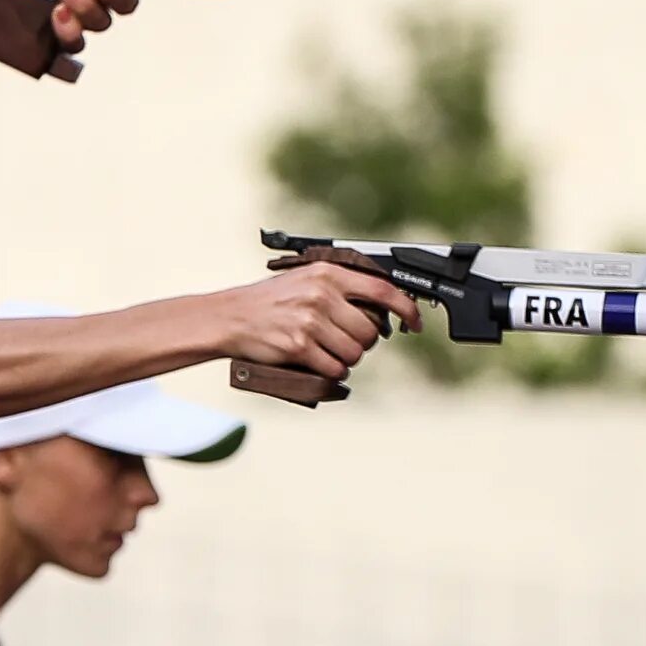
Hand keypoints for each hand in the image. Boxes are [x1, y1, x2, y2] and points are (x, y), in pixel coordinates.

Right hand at [216, 265, 422, 384]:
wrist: (229, 317)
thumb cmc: (268, 302)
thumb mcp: (305, 280)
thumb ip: (341, 288)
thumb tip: (383, 310)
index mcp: (327, 274)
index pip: (383, 290)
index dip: (407, 309)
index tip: (416, 323)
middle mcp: (321, 294)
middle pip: (370, 330)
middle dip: (362, 342)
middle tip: (343, 341)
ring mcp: (310, 320)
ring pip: (355, 352)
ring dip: (345, 358)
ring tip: (324, 350)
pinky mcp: (299, 345)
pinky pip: (335, 368)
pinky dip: (330, 370)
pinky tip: (315, 361)